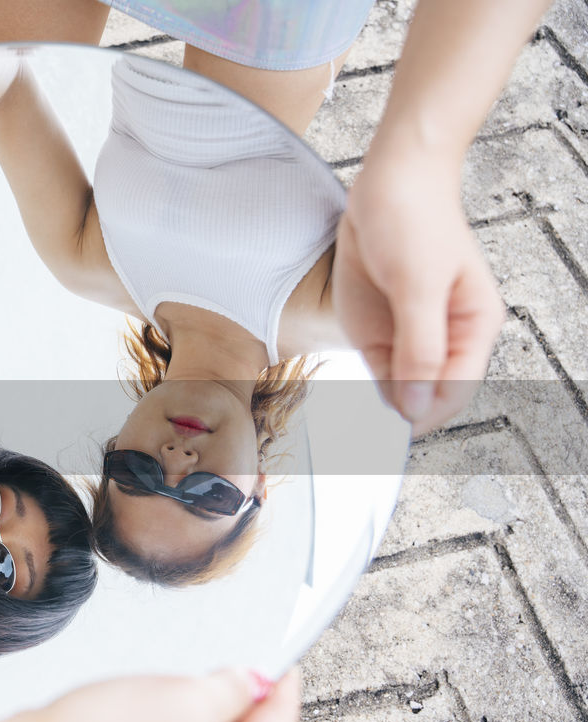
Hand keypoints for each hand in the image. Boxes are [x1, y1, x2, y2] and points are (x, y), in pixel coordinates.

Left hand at [333, 150, 502, 433]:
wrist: (388, 182)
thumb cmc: (416, 221)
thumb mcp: (418, 285)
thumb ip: (419, 346)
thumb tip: (418, 405)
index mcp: (472, 328)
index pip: (454, 390)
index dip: (427, 415)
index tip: (394, 435)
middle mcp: (444, 338)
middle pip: (427, 395)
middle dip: (401, 416)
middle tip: (363, 446)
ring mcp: (410, 335)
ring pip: (399, 388)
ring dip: (377, 408)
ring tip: (348, 436)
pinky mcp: (379, 329)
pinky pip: (374, 370)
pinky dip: (361, 388)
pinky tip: (342, 406)